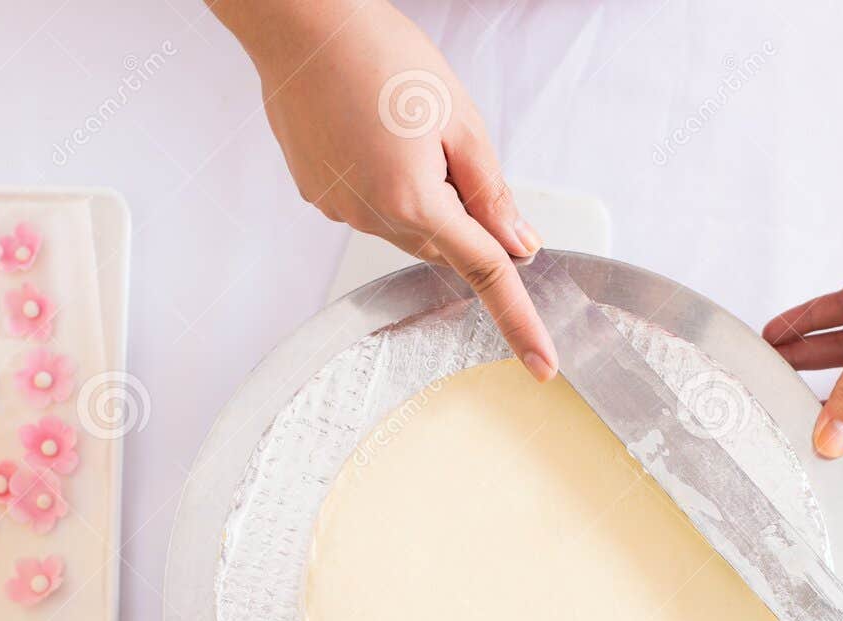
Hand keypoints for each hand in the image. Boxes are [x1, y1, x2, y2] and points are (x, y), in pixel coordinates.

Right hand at [219, 0, 555, 379]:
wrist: (299, 23)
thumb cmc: (378, 54)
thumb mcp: (458, 118)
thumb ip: (492, 192)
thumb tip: (519, 244)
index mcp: (414, 200)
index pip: (485, 273)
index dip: (519, 321)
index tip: (542, 364)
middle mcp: (371, 216)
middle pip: (445, 243)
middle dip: (459, 210)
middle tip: (442, 142)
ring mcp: (339, 208)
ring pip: (406, 225)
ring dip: (419, 191)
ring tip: (398, 123)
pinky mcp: (317, 195)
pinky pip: (369, 206)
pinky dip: (383, 180)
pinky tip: (369, 131)